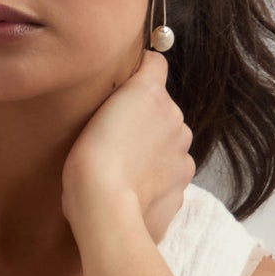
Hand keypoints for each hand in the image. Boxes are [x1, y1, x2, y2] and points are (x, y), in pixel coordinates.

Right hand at [60, 48, 194, 243]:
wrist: (106, 210)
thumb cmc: (89, 161)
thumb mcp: (93, 112)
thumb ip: (121, 96)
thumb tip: (137, 87)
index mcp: (152, 93)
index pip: (155, 66)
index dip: (140, 74)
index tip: (124, 90)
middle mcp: (175, 118)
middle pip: (163, 110)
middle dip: (146, 121)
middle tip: (117, 141)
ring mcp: (184, 154)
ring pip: (170, 143)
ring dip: (154, 151)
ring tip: (126, 169)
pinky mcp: (184, 185)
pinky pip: (171, 173)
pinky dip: (159, 179)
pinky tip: (137, 189)